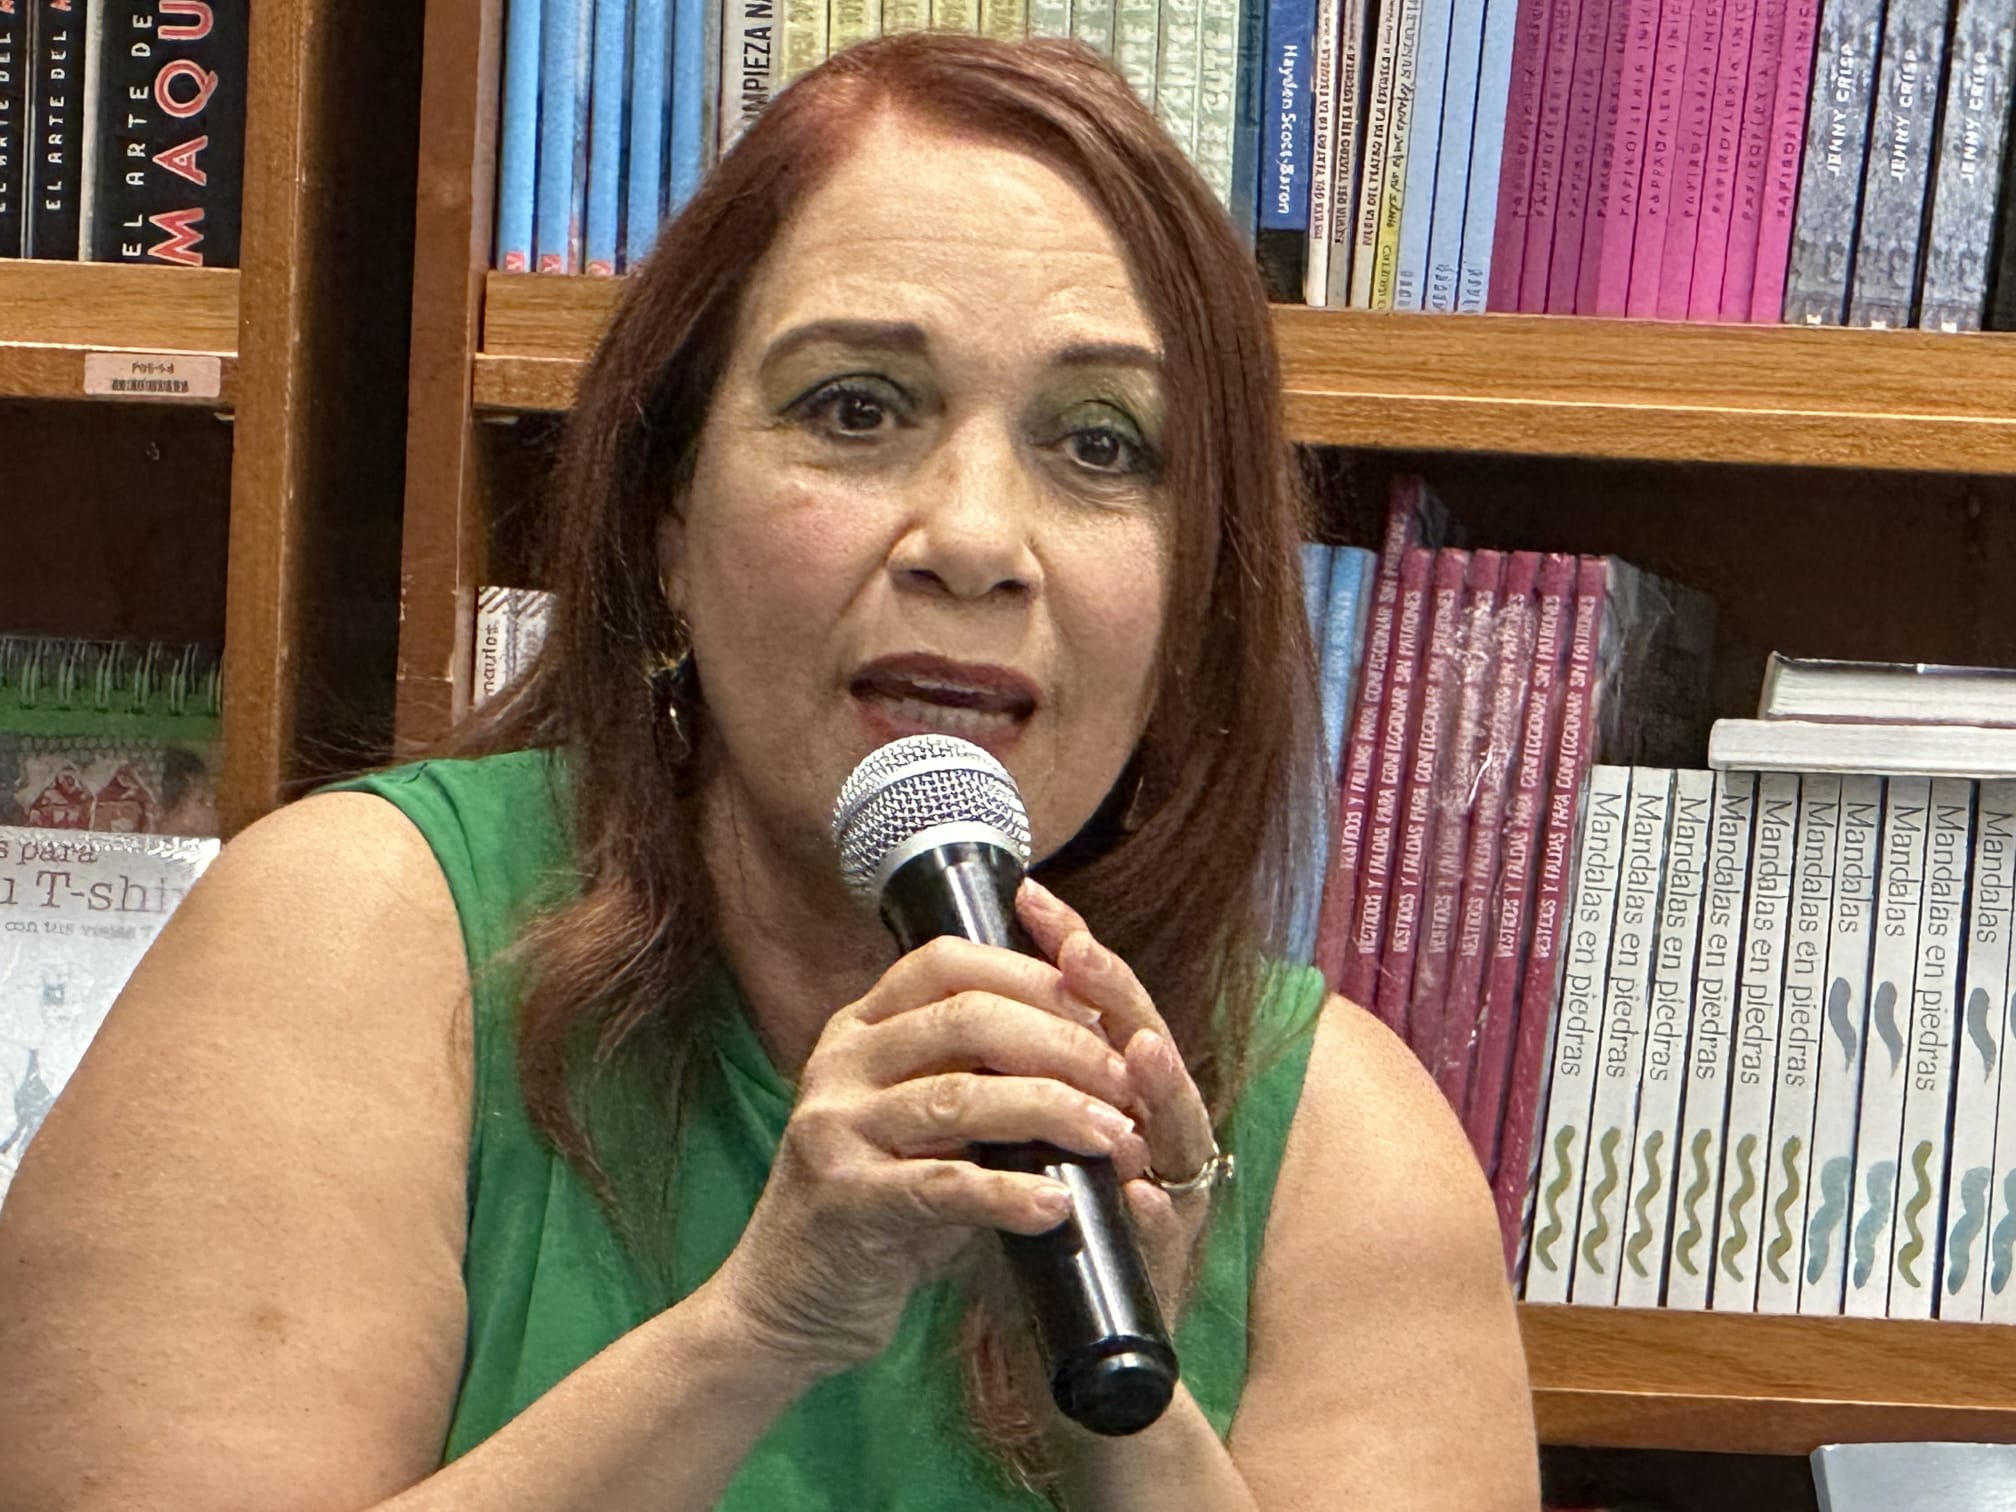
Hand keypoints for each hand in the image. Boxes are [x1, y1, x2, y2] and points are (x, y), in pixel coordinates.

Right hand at [710, 936, 1148, 1379]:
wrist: (788, 1301)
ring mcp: (834, 1127)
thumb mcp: (924, 1124)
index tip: (1102, 1008)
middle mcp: (840, 1062)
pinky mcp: (843, 1199)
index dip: (1032, 976)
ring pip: (960, 1097)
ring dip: (1053, 1113)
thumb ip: (982, 1077)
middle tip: (1126, 1084)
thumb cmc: (879, 1206)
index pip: (949, 962)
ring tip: (1115, 1140)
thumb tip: (1099, 1049)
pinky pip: (941, 1185)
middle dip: (1062, 1045)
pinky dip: (1008, 1193)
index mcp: (860, 1027)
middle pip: (967, 1019)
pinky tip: (1056, 1205)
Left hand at [1015, 878, 1221, 1322]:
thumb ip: (1010, 1083)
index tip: (1033, 899)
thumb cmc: (1035, 1242)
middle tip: (1079, 950)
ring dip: (1159, 1086)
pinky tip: (1139, 1194)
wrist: (1058, 1360)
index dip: (1072, 953)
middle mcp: (1154, 1141)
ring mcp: (1170, 1204)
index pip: (1099, 1010)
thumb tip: (962, 999)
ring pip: (1180, 1133)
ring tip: (1135, 1045)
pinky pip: (1165, 1239)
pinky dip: (1153, 1214)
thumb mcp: (1014, 1146)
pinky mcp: (1162, 1274)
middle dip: (1115, 996)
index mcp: (1117, 1102)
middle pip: (1149, 1048)